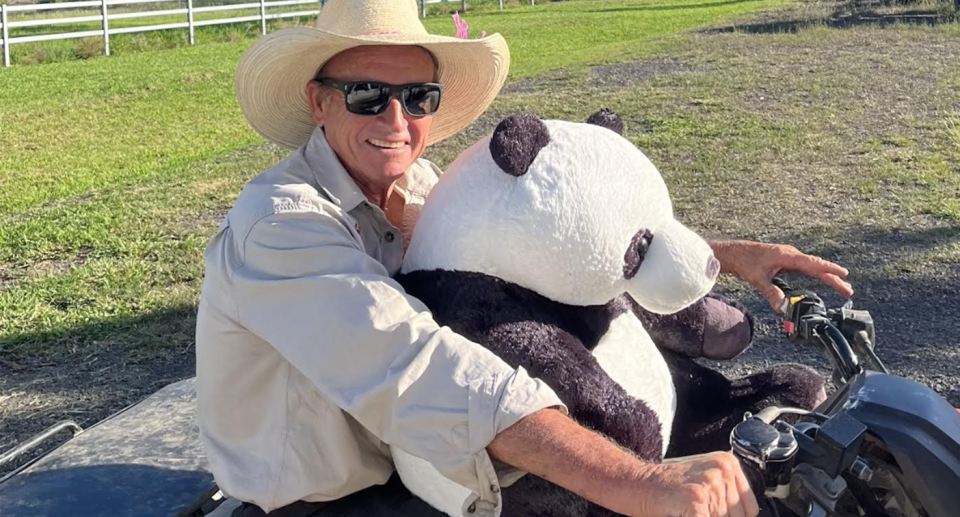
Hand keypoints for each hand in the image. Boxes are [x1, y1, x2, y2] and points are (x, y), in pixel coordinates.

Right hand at [635, 452, 759, 516]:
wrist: (638, 484)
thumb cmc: (668, 486)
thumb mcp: (704, 481)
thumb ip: (727, 497)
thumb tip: (748, 515)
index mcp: (727, 463)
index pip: (750, 508)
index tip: (713, 512)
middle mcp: (721, 470)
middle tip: (697, 509)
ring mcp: (709, 484)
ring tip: (688, 510)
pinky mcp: (696, 499)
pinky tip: (684, 513)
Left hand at [710, 240, 852, 311]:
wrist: (735, 252)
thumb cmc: (746, 262)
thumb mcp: (758, 279)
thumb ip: (771, 293)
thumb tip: (783, 307)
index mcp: (788, 256)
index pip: (813, 263)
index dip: (829, 269)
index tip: (844, 274)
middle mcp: (791, 255)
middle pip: (817, 267)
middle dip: (834, 278)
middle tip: (849, 290)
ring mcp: (790, 257)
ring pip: (813, 267)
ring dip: (827, 276)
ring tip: (843, 287)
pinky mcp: (786, 261)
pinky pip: (806, 268)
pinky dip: (817, 274)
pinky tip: (823, 279)